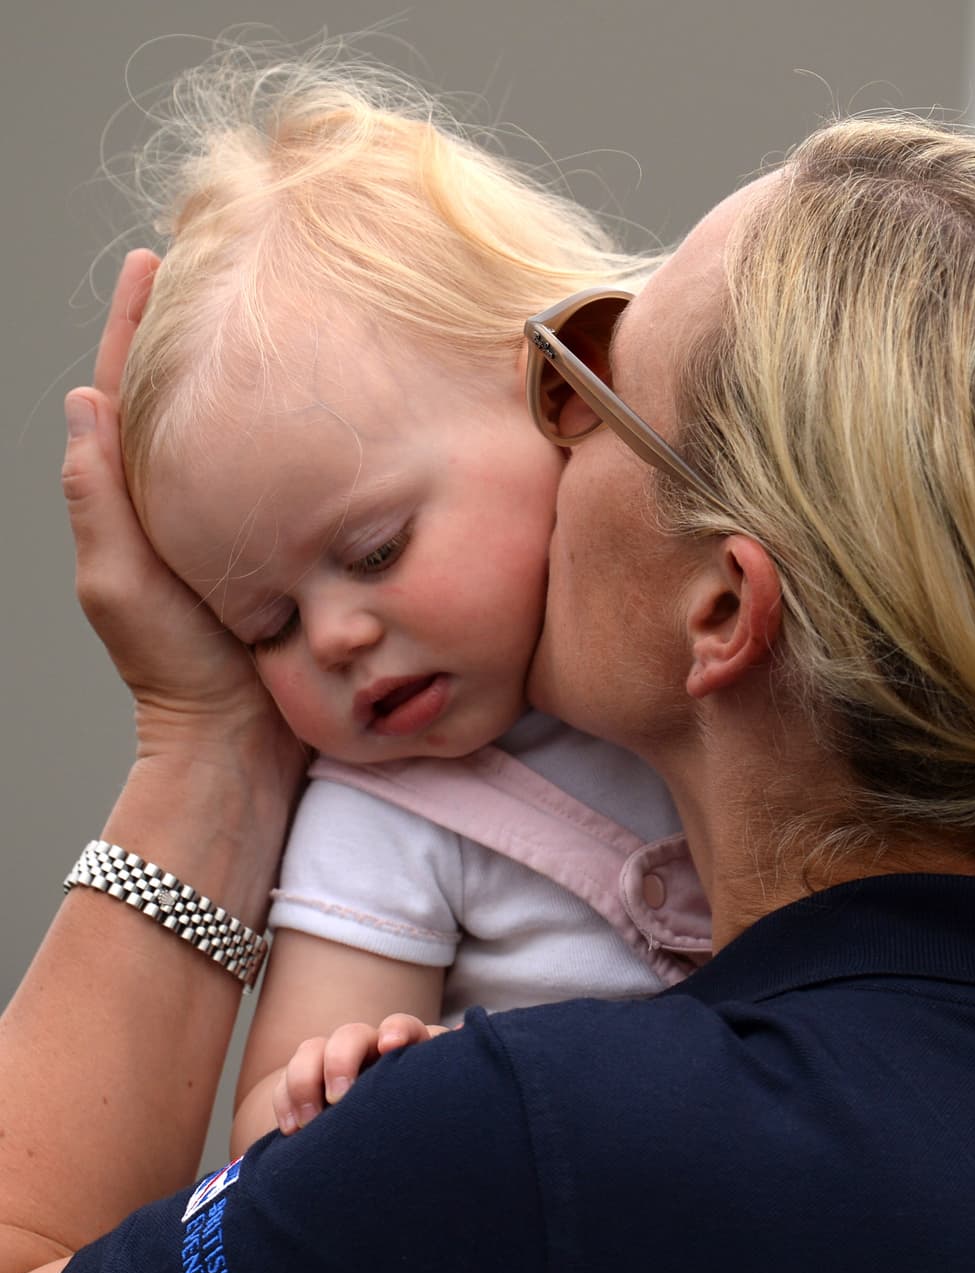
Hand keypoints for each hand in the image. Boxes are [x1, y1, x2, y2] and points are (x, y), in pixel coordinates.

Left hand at [61, 251, 296, 769]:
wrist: (242, 738)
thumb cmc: (177, 670)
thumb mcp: (120, 584)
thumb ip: (98, 498)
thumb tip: (83, 399)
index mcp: (135, 499)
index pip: (127, 391)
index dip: (136, 324)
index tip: (154, 260)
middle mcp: (184, 501)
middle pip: (183, 398)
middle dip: (194, 331)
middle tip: (223, 267)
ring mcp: (236, 521)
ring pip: (237, 430)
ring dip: (247, 372)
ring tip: (273, 316)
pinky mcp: (284, 543)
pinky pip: (284, 471)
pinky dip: (291, 430)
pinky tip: (319, 402)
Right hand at [272, 1014, 452, 1133]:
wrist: (387, 1144)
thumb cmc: (423, 1120)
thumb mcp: (437, 1104)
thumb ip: (449, 1084)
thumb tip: (468, 1043)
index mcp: (409, 1051)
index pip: (405, 1028)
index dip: (398, 1031)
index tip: (391, 1045)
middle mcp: (371, 1051)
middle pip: (351, 1034)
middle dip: (341, 1058)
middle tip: (341, 1098)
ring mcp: (336, 1066)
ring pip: (311, 1050)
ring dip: (305, 1083)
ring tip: (310, 1125)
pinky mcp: (307, 1086)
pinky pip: (285, 1081)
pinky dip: (284, 1102)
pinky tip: (292, 1131)